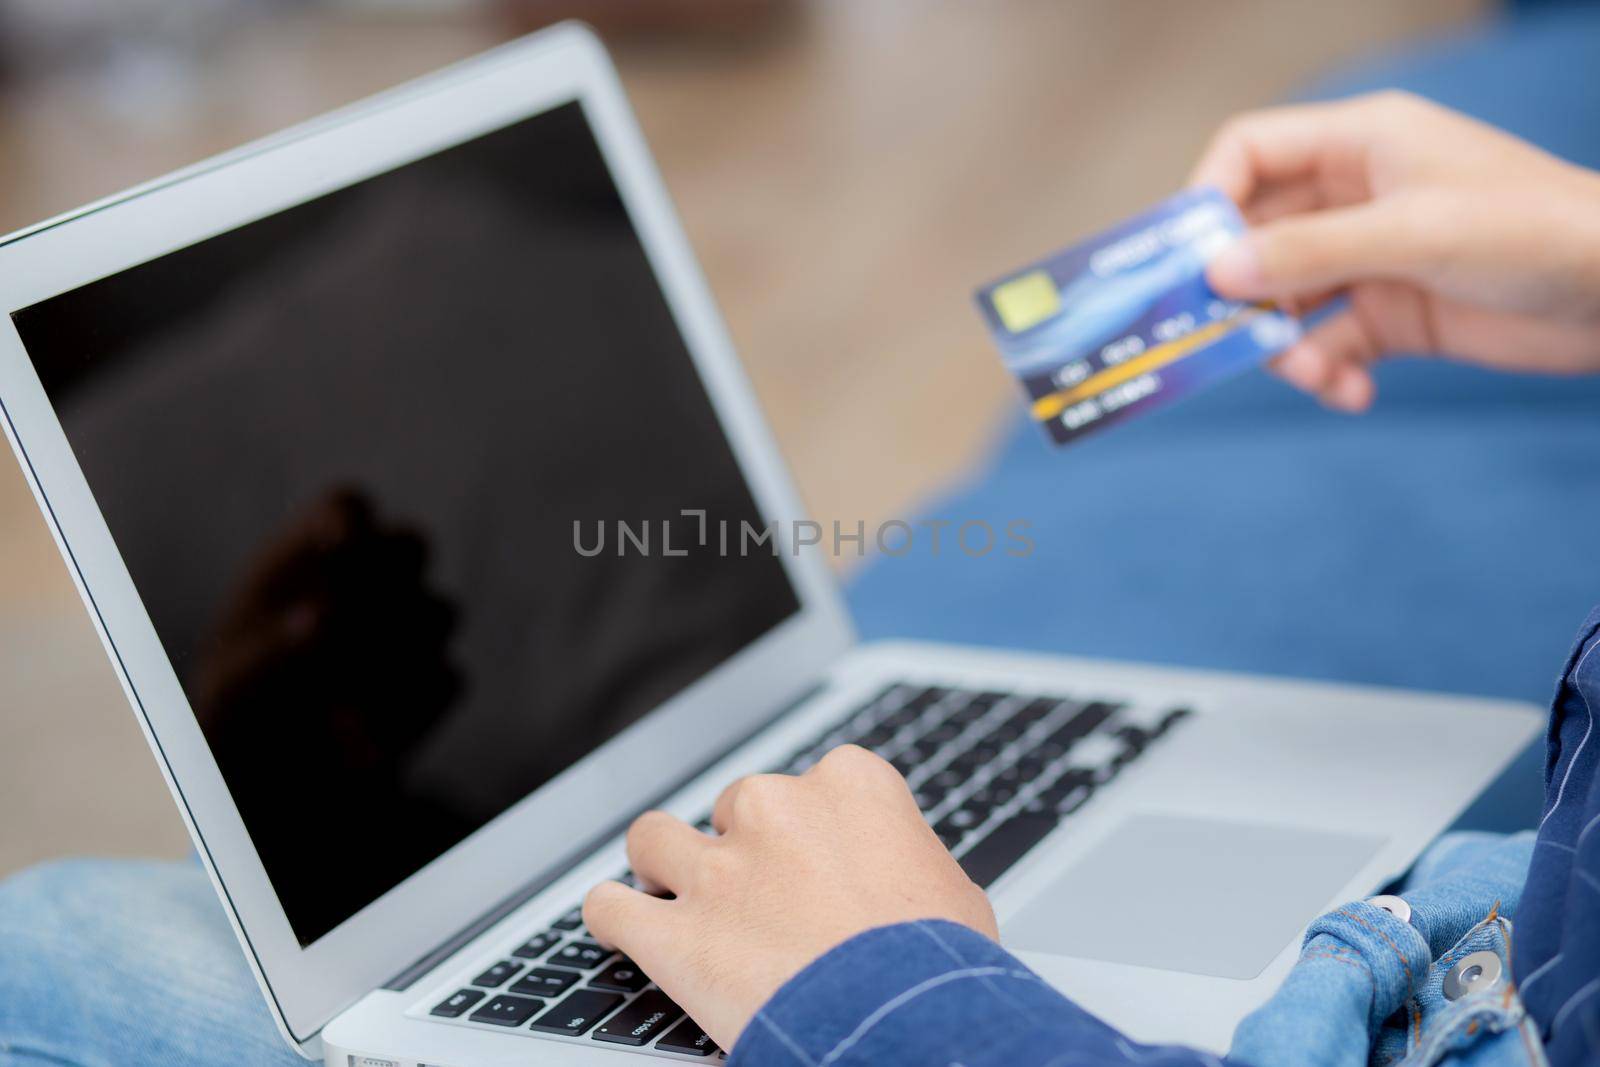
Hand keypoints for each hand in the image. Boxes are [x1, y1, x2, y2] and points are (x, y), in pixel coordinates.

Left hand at [193, 488, 459, 776]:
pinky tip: (359, 744)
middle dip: (382, 582)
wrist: (275, 784)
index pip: (345, 507)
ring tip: (333, 705)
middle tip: (331, 622)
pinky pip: (448, 679)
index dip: (347, 518)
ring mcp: (412, 629)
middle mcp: (371, 582)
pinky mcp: (436, 683)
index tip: (333, 546)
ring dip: (390, 654)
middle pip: (412, 543)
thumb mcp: (231, 687)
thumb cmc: (241, 715)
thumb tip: (318, 618)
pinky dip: (404, 710)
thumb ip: (268, 652)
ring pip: (440, 611)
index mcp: (308, 560)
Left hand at [582, 745, 997, 1050]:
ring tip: (665, 887)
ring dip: (660, 862)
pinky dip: (610, 916)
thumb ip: (905, 861)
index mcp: (849, 785)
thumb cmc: (939, 963)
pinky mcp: (674, 932)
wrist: (902, 1018)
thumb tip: (901, 881)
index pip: (814, 783)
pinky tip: (618, 926)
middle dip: (741, 848)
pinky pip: (609, 907)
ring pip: (654, 838)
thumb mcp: (951, 891)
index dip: (811, 826)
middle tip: (758, 895)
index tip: (814, 859)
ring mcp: (718, 869)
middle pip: (736, 808)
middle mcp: (775, 810)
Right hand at [1191, 90, 1599, 409]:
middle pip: (1254, 237)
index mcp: (1358, 145)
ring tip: (1311, 374)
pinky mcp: (1391, 315)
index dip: (1207, 199)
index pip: (1249, 153)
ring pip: (1284, 300)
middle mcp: (1354, 197)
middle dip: (1235, 290)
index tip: (1187, 262)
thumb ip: (1308, 252)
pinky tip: (1353, 393)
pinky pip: (1327, 345)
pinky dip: (1326, 373)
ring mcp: (1370, 259)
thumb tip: (1214, 273)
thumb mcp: (1412, 234)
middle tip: (1211, 340)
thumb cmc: (1531, 232)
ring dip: (1282, 345)